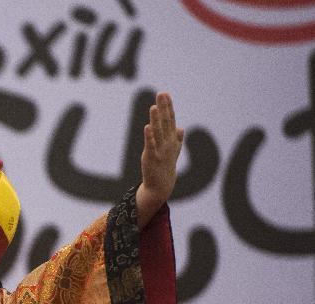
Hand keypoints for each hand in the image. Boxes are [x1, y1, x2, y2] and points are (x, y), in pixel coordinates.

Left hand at [136, 92, 184, 225]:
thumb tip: (181, 128)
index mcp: (172, 139)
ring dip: (157, 119)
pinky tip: (147, 126)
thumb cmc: (166, 166)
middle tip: (161, 93)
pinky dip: (149, 136)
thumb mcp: (173, 152)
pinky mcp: (152, 157)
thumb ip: (177, 139)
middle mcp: (168, 142)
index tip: (165, 94)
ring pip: (159, 131)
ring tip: (154, 106)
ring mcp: (160, 150)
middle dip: (164, 107)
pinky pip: (151, 145)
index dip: (168, 107)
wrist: (162, 186)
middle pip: (166, 122)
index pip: (170, 119)